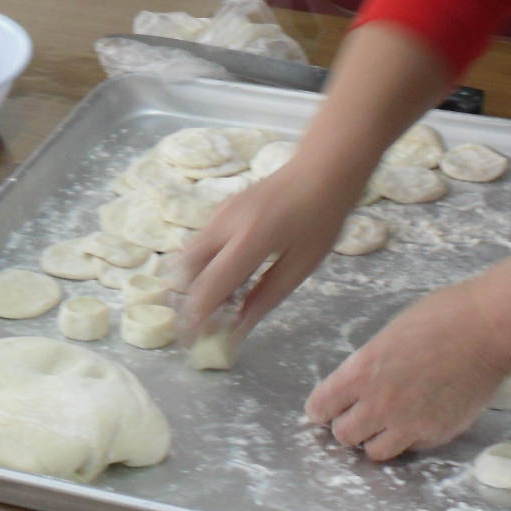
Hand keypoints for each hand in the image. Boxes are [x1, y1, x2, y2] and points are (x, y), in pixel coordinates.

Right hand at [176, 21, 455, 339]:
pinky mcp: (223, 209)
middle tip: (201, 324)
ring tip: (218, 306)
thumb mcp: (302, 265)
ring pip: (191, 254)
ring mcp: (220, 213)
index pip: (210, 286)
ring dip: (196, 281)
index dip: (197, 316)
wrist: (322, 169)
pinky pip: (203, 242)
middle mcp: (224, 225)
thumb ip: (267, 296)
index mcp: (248, 241)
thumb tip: (240, 326)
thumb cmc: (321, 218)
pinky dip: (205, 265)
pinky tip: (228, 279)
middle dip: (188, 298)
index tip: (189, 341)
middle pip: (188, 268)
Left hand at [304, 283, 509, 460]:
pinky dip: (408, 439)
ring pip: (374, 452)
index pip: (321, 406)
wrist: (486, 331)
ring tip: (385, 425)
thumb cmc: (439, 318)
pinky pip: (411, 448)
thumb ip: (369, 365)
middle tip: (356, 416)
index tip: (324, 408)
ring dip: (375, 439)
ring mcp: (409, 424)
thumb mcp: (388, 336)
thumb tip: (361, 383)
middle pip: (344, 435)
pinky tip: (417, 420)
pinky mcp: (437, 435)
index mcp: (361, 371)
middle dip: (346, 426)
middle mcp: (379, 403)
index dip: (321, 408)